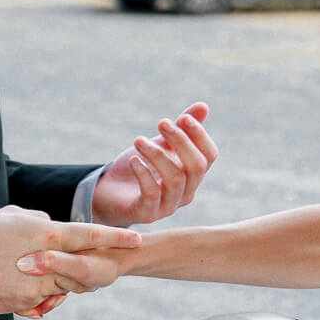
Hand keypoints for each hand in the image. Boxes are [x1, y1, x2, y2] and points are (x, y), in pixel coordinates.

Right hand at [0, 205, 139, 317]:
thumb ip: (38, 220)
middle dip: (81, 265)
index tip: (137, 237)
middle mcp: (47, 262)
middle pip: (80, 266)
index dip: (116, 237)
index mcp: (46, 235)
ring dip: (55, 280)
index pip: (90, 234)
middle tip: (75, 260)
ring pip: (61, 286)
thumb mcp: (12, 217)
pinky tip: (16, 281)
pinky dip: (35, 293)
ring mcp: (35, 287)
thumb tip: (50, 224)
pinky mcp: (22, 305)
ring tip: (29, 268)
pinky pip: (39, 301)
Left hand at [91, 103, 218, 226]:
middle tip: (161, 122)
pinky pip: (151, 193)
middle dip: (181, 141)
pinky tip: (133, 159)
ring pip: (175, 179)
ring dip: (157, 155)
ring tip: (138, 140)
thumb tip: (203, 106)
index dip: (200, 136)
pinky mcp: (146, 213)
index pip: (210, 155)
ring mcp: (168, 205)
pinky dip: (143, 173)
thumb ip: (181, 128)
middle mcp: (187, 192)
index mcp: (194, 175)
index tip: (183, 118)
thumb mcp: (161, 144)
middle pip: (196, 166)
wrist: (110, 193)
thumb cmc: (140, 167)